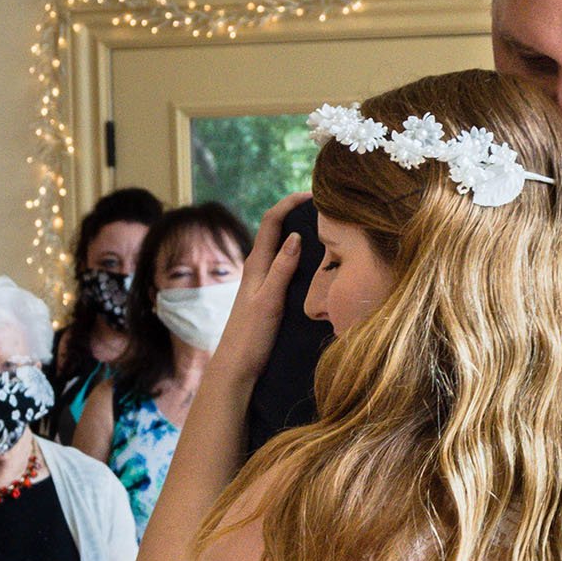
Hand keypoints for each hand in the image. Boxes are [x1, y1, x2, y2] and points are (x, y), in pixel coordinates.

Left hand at [213, 191, 308, 381]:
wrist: (236, 366)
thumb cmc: (250, 336)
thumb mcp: (269, 300)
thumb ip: (281, 269)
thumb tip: (296, 236)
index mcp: (256, 264)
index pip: (272, 221)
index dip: (289, 203)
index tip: (313, 194)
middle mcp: (258, 267)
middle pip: (277, 230)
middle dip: (297, 213)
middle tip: (325, 208)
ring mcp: (262, 281)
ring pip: (281, 248)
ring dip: (299, 234)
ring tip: (324, 230)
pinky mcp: (268, 295)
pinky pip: (284, 266)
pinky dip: (299, 256)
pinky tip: (314, 263)